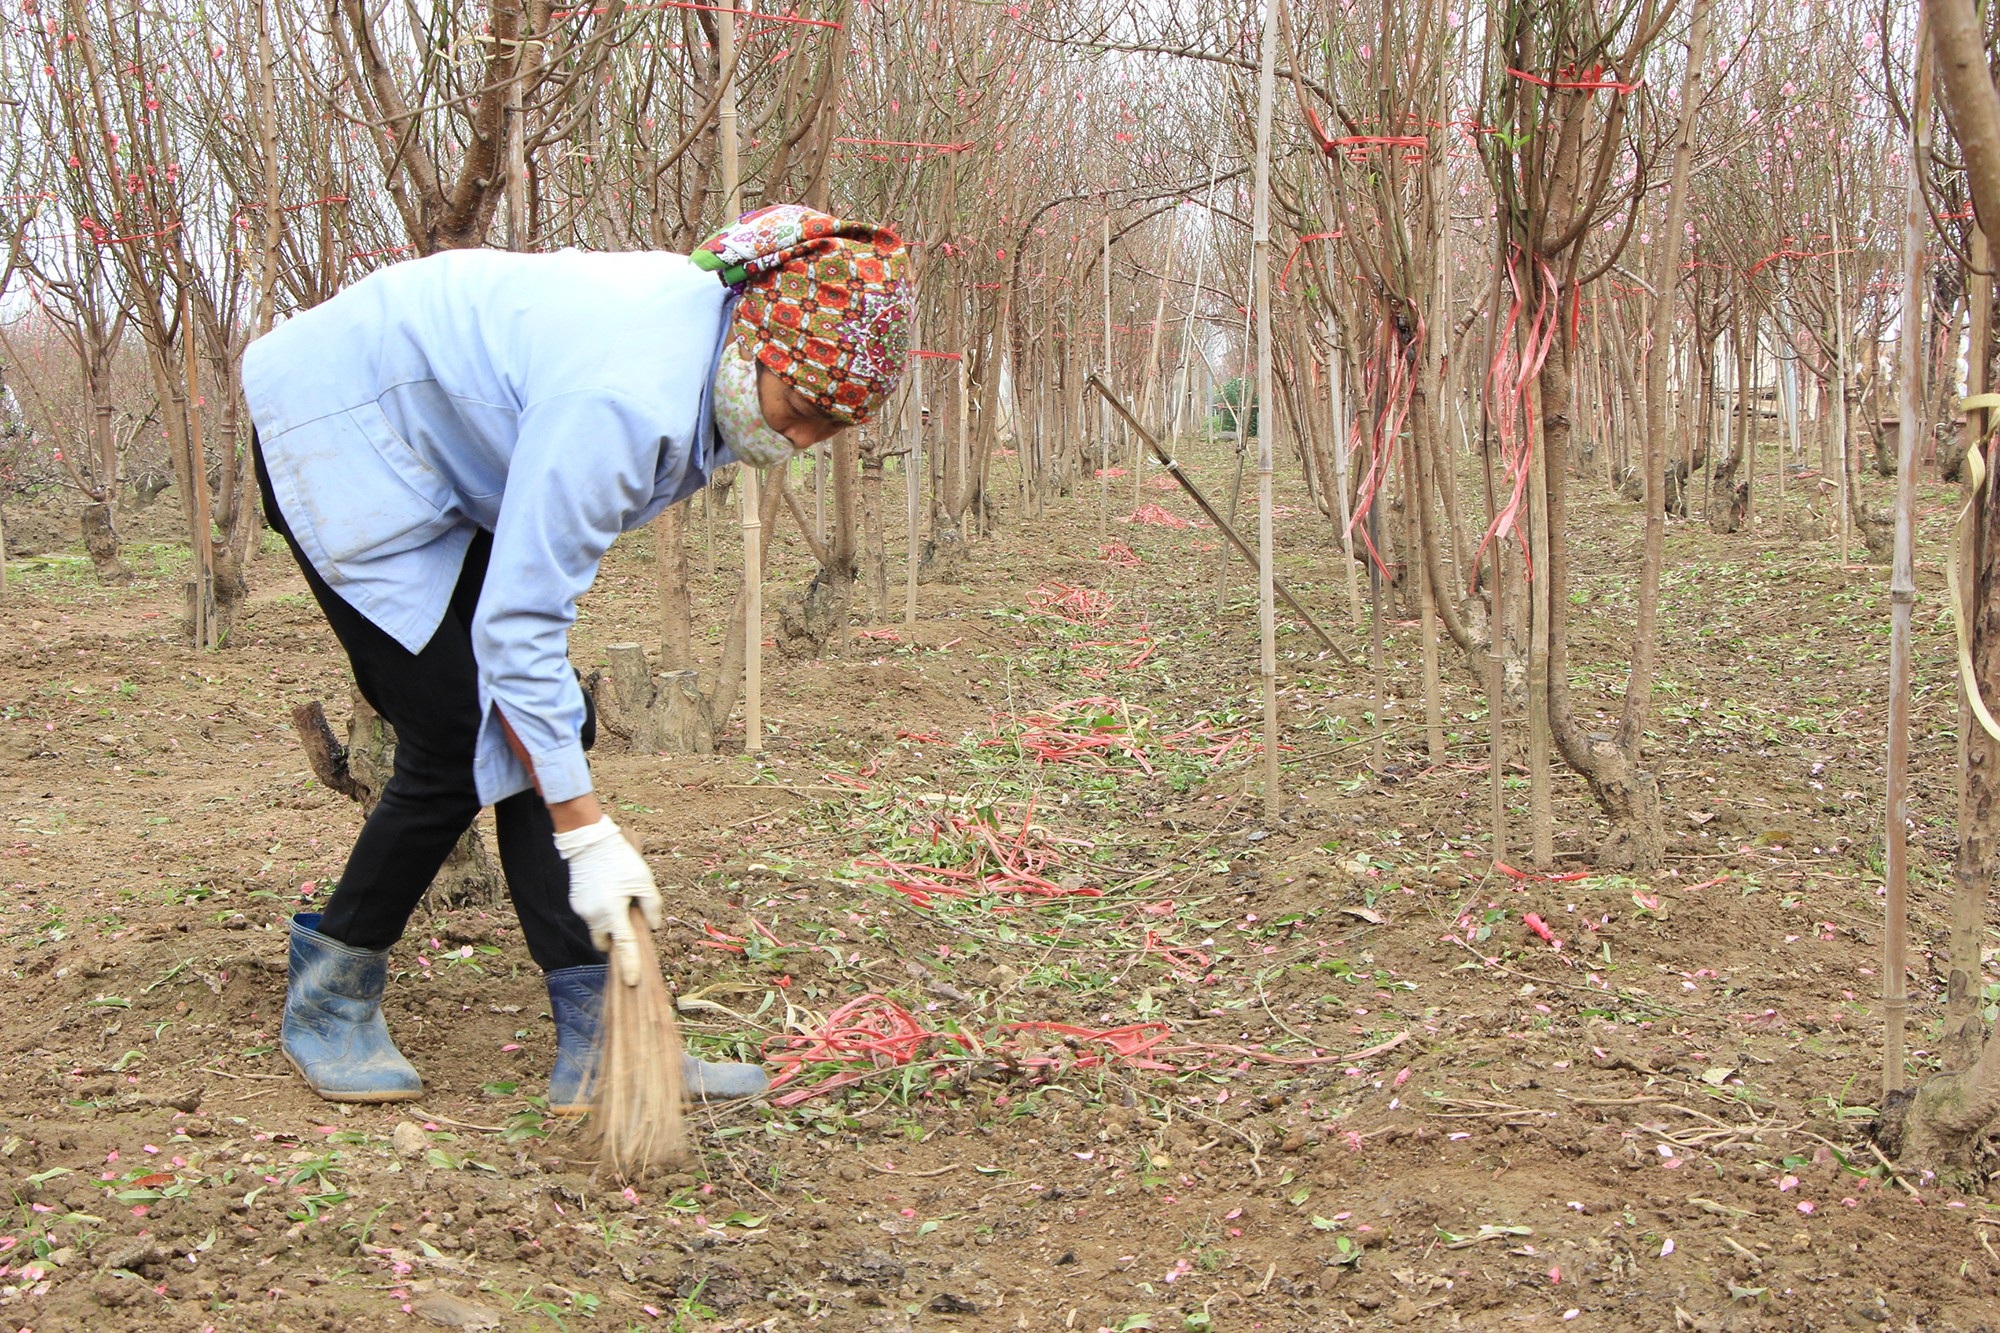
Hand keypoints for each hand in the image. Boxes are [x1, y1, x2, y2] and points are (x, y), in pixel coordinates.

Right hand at [552, 818, 663, 982]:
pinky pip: (590, 916)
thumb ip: (652, 907)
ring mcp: (582, 910)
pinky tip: (607, 894)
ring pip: (597, 928)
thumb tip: (653, 928)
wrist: (590, 842)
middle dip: (615, 943)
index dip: (629, 965)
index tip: (633, 982)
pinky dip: (600, 913)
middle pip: (605, 943)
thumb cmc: (620, 860)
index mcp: (613, 912)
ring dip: (609, 924)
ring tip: (619, 900)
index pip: (623, 946)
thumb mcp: (644, 881)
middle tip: (628, 927)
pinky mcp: (575, 902)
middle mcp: (594, 916)